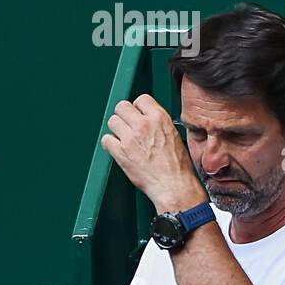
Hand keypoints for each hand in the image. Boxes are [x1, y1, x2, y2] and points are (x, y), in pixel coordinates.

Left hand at [101, 95, 206, 214]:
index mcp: (160, 119)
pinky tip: (119, 150)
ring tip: (124, 139)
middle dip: (124, 116)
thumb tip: (147, 121)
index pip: (141, 99)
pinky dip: (110, 145)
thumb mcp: (175, 137)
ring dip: (116, 129)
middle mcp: (144, 125)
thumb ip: (159, 125)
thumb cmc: (178, 166)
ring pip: (112, 121)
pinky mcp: (120, 152)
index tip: (138, 115)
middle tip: (128, 126)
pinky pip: (106, 140)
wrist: (174, 185)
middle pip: (122, 107)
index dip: (138, 108)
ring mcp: (130, 138)